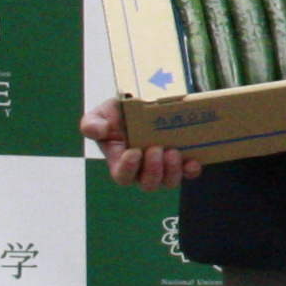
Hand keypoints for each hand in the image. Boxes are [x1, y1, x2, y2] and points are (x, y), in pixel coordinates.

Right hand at [79, 99, 200, 189]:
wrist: (145, 101)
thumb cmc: (119, 112)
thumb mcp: (101, 114)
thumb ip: (92, 123)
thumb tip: (99, 131)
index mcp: (121, 161)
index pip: (122, 176)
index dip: (128, 169)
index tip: (134, 152)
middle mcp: (143, 169)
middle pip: (148, 184)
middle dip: (153, 170)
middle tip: (156, 149)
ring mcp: (164, 166)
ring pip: (168, 182)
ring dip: (172, 170)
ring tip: (173, 152)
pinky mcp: (182, 160)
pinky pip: (189, 174)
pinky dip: (191, 171)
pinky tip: (193, 162)